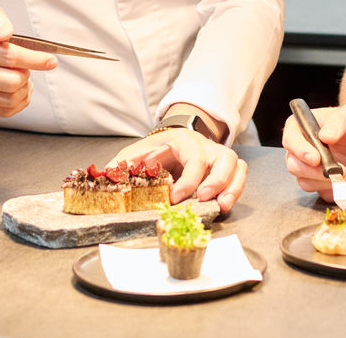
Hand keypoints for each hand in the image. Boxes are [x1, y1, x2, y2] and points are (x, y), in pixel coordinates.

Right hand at [0, 4, 57, 117]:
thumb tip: (5, 33)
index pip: (9, 56)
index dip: (34, 59)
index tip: (51, 60)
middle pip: (11, 82)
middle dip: (27, 73)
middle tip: (28, 65)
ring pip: (10, 99)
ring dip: (25, 87)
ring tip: (22, 75)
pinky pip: (5, 111)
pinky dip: (19, 101)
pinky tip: (18, 88)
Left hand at [109, 131, 246, 214]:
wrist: (164, 147)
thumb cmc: (150, 153)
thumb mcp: (132, 156)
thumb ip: (120, 167)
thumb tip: (105, 179)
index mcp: (182, 140)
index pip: (194, 155)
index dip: (189, 177)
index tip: (176, 197)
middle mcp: (204, 146)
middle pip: (224, 156)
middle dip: (217, 180)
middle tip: (203, 198)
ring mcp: (216, 158)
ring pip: (237, 165)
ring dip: (232, 186)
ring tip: (221, 205)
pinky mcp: (223, 171)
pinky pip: (239, 176)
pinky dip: (235, 190)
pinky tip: (224, 205)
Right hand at [281, 104, 345, 199]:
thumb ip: (339, 121)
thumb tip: (325, 136)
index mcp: (303, 127)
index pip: (290, 140)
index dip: (299, 151)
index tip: (316, 159)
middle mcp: (302, 149)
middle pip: (294, 166)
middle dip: (317, 173)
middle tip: (341, 170)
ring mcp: (311, 169)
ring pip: (307, 183)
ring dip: (332, 182)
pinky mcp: (322, 184)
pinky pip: (324, 194)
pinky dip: (341, 190)